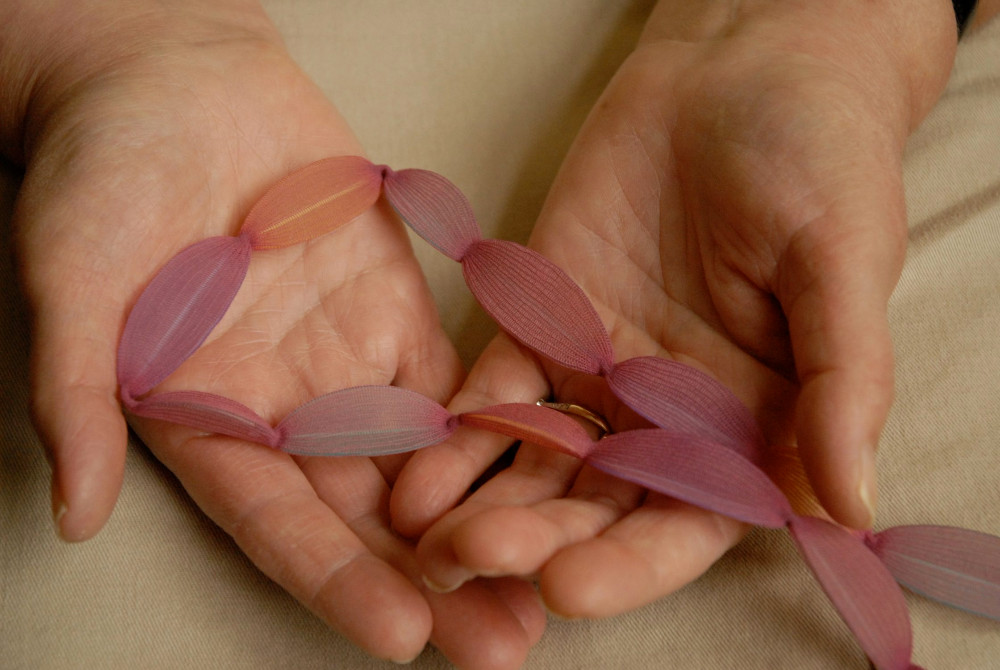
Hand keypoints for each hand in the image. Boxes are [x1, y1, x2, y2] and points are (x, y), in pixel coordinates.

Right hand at [3, 1, 542, 664]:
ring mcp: (348, 362)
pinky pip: (453, 380)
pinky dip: (501, 427)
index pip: (279, 524)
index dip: (337, 581)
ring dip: (484, 521)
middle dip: (434, 580)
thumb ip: (78, 391)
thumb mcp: (71, 282)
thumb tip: (70, 512)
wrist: (175, 86)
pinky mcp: (398, 312)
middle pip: (368, 515)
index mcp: (211, 424)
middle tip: (501, 643)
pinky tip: (556, 470)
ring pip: (424, 464)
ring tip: (550, 578)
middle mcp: (286, 411)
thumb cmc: (104, 180)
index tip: (400, 636)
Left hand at [393, 0, 956, 617]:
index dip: (633, 563)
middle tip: (470, 558)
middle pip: (598, 505)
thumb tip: (852, 507)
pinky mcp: (542, 325)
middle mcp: (671, 419)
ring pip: (538, 460)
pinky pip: (496, 389)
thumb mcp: (843, 262)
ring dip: (482, 500)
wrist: (737, 74)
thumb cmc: (818, 161)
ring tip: (423, 536)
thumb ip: (844, 382)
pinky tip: (411, 466)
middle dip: (537, 538)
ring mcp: (600, 375)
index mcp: (754, 425)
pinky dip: (456, 430)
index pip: (691, 520)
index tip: (569, 587)